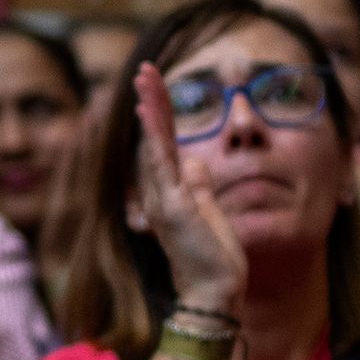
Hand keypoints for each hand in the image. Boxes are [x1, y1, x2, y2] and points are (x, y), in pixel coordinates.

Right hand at [123, 63, 247, 315]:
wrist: (214, 290)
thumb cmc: (213, 256)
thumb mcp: (210, 212)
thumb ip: (201, 185)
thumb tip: (195, 160)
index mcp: (168, 189)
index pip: (163, 142)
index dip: (160, 112)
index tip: (155, 84)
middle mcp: (158, 190)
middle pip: (154, 135)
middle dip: (151, 100)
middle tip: (145, 69)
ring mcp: (163, 197)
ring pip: (155, 143)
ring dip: (150, 108)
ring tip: (145, 79)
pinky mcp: (173, 206)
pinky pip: (161, 164)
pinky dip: (154, 137)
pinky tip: (150, 114)